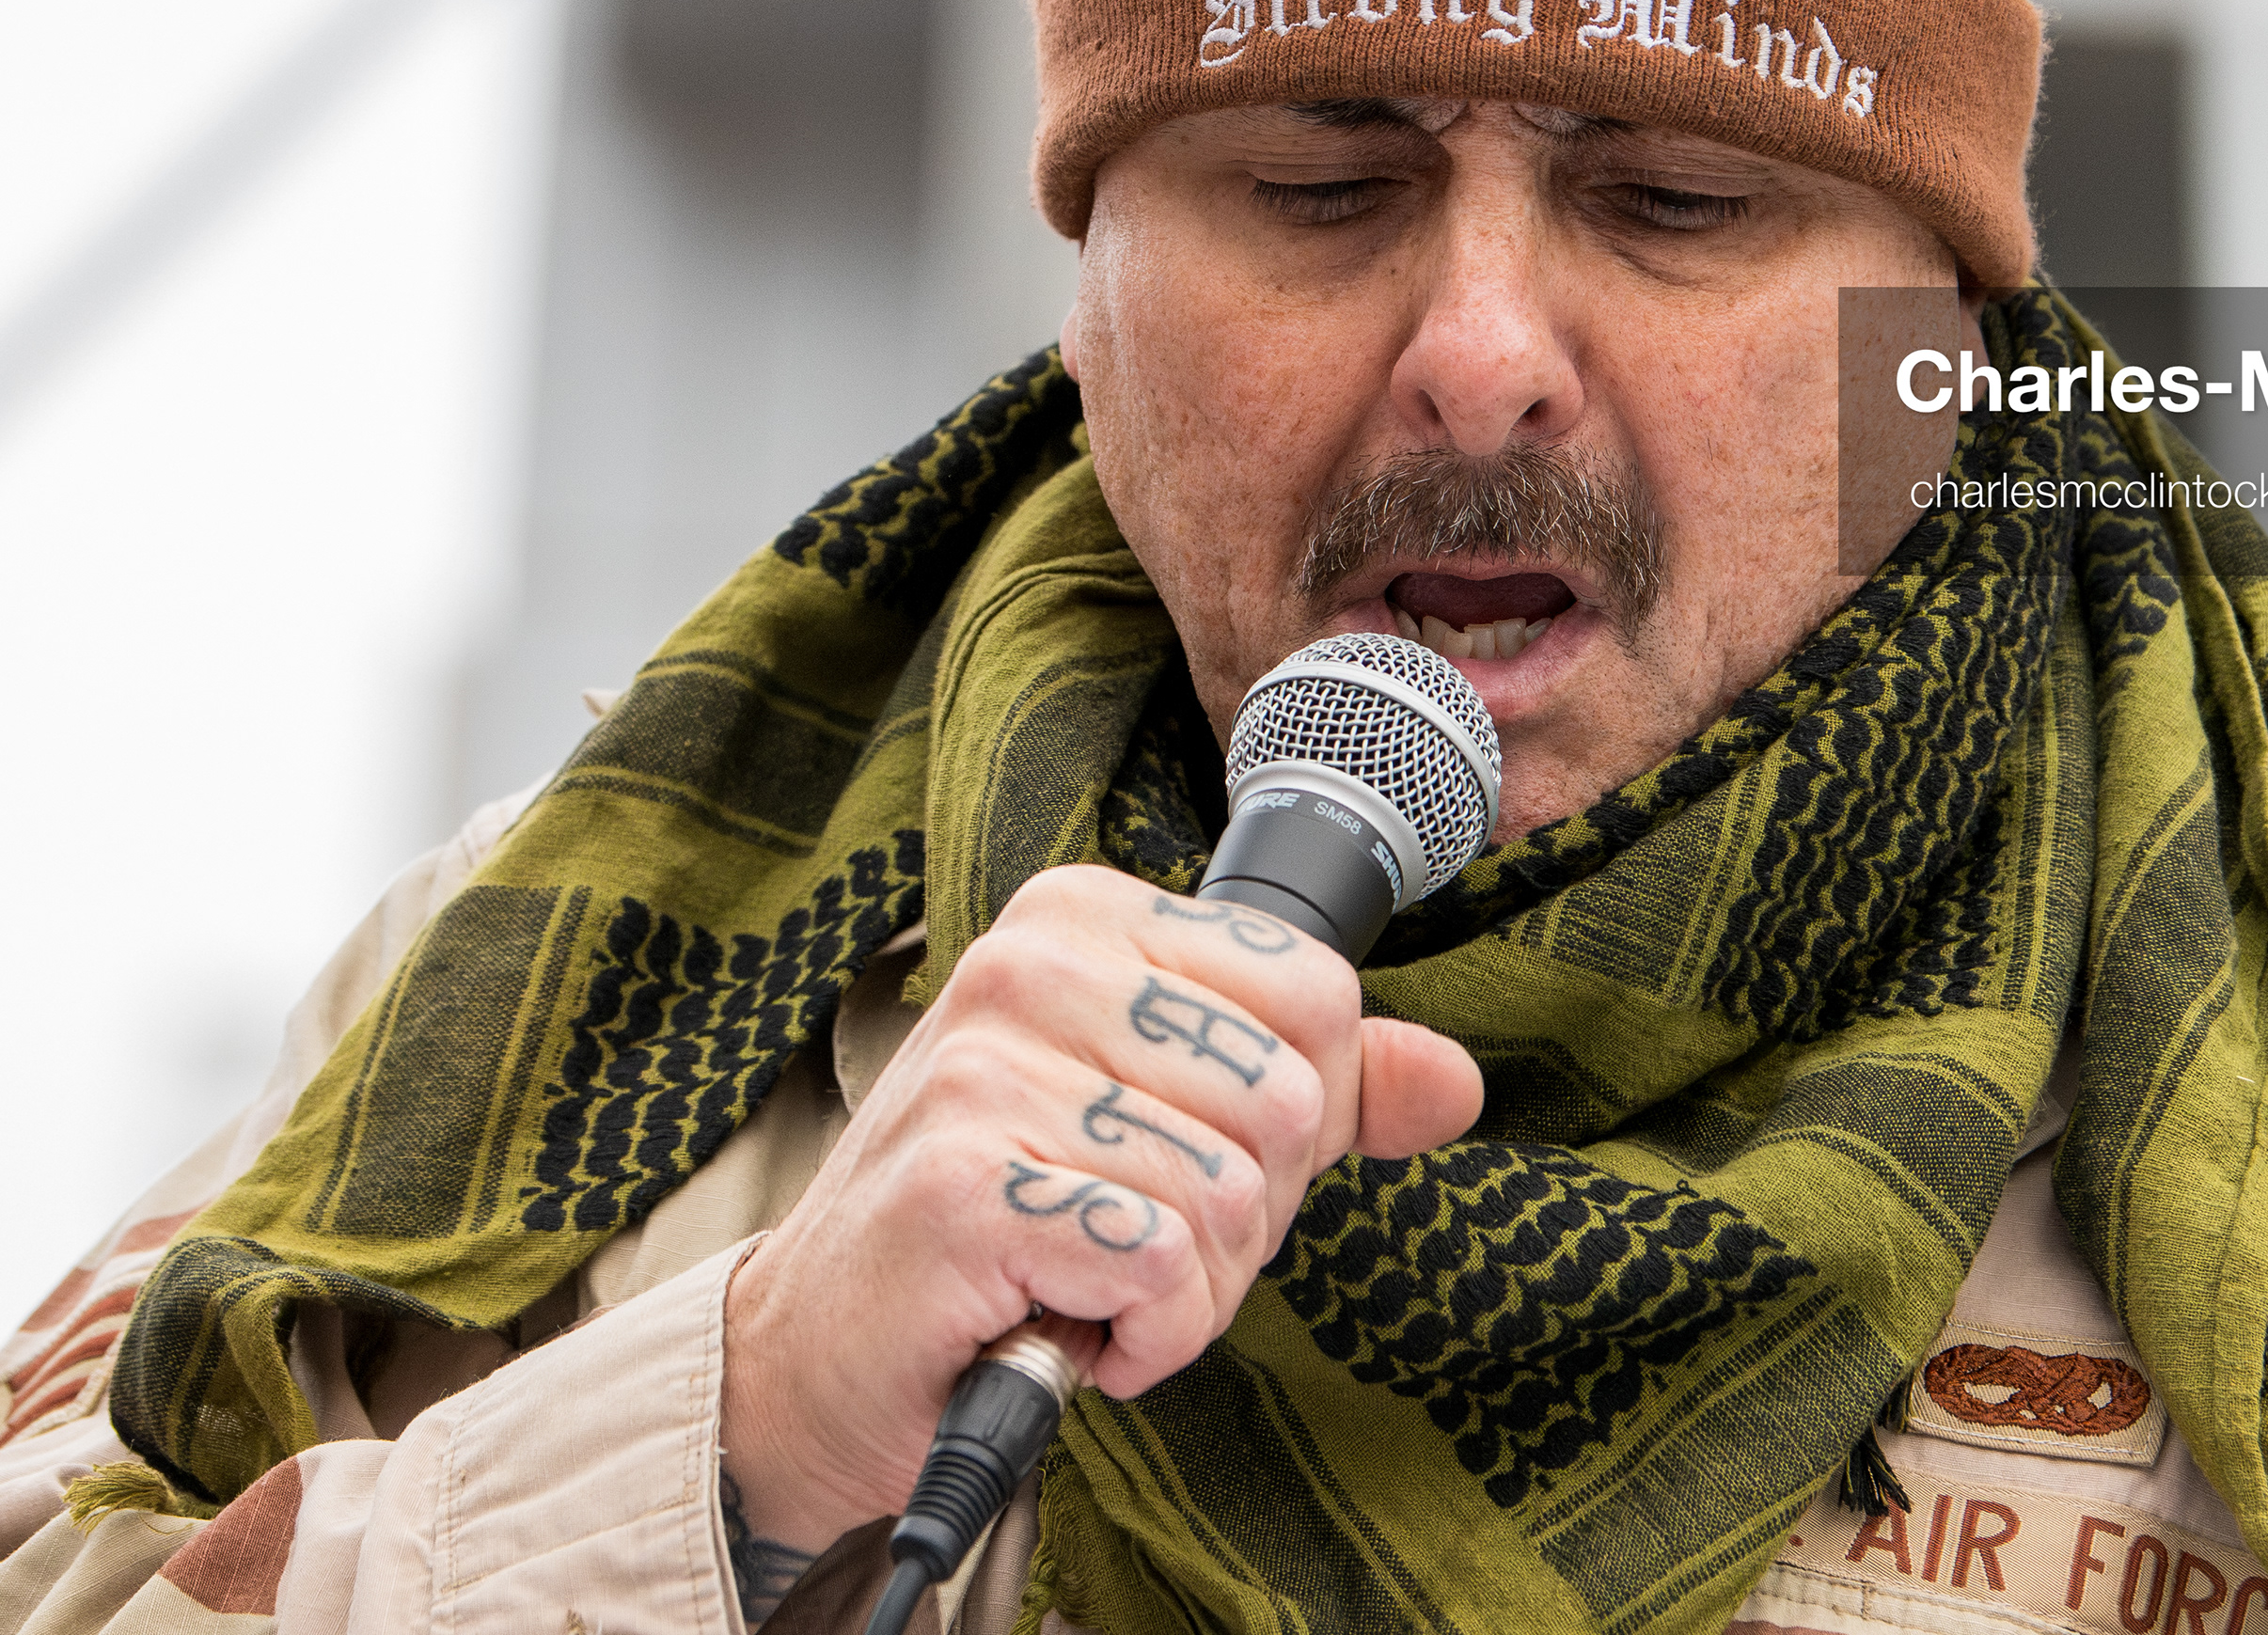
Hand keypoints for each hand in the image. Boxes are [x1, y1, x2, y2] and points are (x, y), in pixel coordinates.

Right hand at [715, 864, 1483, 1558]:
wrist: (817, 1349)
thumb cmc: (999, 1226)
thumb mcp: (1163, 1123)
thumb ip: (1311, 1088)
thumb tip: (1451, 1081)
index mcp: (1084, 916)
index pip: (1317, 992)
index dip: (1297, 1118)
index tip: (1192, 1159)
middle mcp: (1028, 967)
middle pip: (1289, 1103)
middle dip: (1245, 1218)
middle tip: (1133, 1243)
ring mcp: (986, 1073)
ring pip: (1232, 1196)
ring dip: (1192, 1293)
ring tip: (1092, 1285)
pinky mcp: (967, 1189)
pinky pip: (1166, 1267)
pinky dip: (1148, 1338)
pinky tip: (1073, 1327)